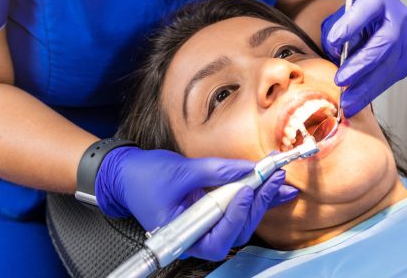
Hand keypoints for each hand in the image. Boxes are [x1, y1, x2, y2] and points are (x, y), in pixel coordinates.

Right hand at [95, 147, 297, 259]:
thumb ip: (216, 171)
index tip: (247, 189)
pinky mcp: (210, 212)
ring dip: (260, 200)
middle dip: (256, 204)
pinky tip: (272, 186)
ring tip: (277, 179)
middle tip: (274, 178)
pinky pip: (235, 208)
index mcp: (184, 235)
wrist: (128, 174)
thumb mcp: (181, 171)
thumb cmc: (146, 176)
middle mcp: (197, 236)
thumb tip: (248, 169)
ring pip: (239, 222)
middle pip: (235, 231)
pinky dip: (254, 196)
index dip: (236, 214)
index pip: (218, 236)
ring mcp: (205, 226)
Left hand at [321, 0, 406, 116]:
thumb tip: (339, 54)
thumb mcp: (340, 18)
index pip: (367, 8)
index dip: (350, 25)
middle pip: (386, 42)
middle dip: (361, 65)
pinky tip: (358, 102)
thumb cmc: (353, 20)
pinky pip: (392, 77)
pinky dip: (373, 91)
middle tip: (341, 80)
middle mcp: (400, 16)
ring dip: (366, 87)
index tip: (334, 42)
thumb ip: (335, 31)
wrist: (374, 23)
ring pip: (390, 65)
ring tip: (347, 102)